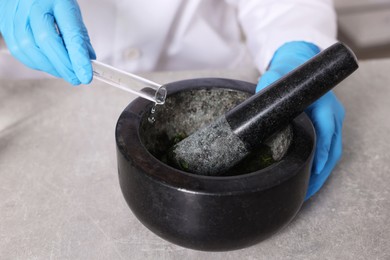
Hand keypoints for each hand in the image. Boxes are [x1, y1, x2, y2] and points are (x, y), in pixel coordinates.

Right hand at [0, 0, 95, 84]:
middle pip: (47, 42)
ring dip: (49, 67)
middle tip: (76, 77)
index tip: (86, 75)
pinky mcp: (5, 23)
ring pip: (29, 49)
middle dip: (63, 66)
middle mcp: (34, 5)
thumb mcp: (70, 9)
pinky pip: (18, 50)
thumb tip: (87, 59)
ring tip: (62, 71)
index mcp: (57, 0)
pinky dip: (34, 62)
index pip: (71, 33)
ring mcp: (16, 14)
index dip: (78, 58)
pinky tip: (46, 64)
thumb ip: (79, 34)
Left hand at [257, 41, 344, 199]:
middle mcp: (332, 114)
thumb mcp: (274, 76)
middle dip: (320, 172)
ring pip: (332, 153)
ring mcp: (332, 122)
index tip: (314, 168)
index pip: (325, 129)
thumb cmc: (285, 73)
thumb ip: (267, 84)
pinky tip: (308, 179)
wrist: (295, 65)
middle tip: (305, 191)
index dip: (320, 151)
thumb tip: (258, 97)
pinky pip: (327, 151)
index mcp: (322, 103)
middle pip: (332, 148)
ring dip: (321, 174)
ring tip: (306, 192)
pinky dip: (319, 166)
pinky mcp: (327, 129)